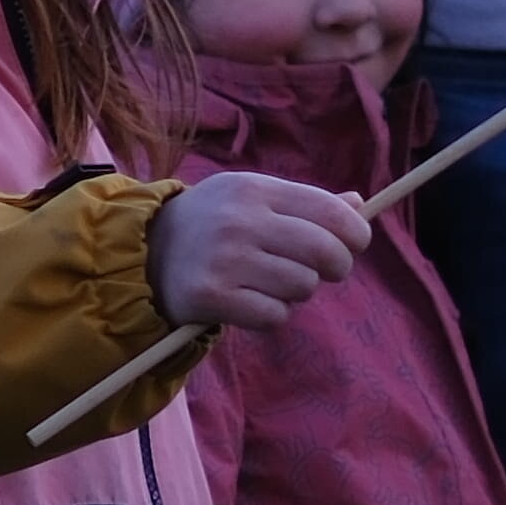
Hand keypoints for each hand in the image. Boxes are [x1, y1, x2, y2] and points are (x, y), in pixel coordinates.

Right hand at [152, 171, 374, 332]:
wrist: (144, 252)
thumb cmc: (212, 224)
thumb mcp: (251, 198)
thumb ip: (304, 203)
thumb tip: (360, 205)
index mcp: (254, 189)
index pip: (328, 210)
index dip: (355, 233)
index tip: (355, 245)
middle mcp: (240, 220)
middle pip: (324, 251)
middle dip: (336, 267)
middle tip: (323, 273)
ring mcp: (224, 259)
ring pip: (302, 286)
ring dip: (296, 293)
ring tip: (271, 283)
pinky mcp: (211, 296)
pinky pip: (273, 316)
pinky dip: (271, 315)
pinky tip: (250, 302)